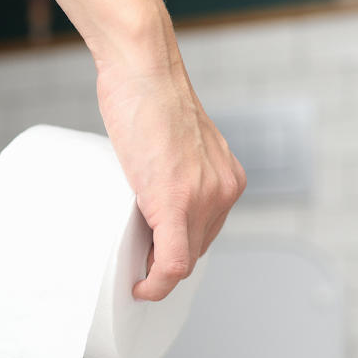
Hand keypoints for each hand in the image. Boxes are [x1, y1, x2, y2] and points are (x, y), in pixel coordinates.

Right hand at [96, 57, 245, 300]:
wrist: (142, 69)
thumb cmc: (149, 96)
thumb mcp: (174, 142)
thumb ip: (175, 172)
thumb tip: (149, 199)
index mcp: (226, 178)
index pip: (206, 234)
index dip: (178, 254)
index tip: (154, 263)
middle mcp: (223, 190)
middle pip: (196, 250)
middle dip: (165, 264)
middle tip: (134, 264)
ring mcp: (204, 197)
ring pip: (184, 259)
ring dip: (157, 273)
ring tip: (131, 268)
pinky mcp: (176, 201)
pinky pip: (174, 261)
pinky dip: (157, 283)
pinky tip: (142, 288)